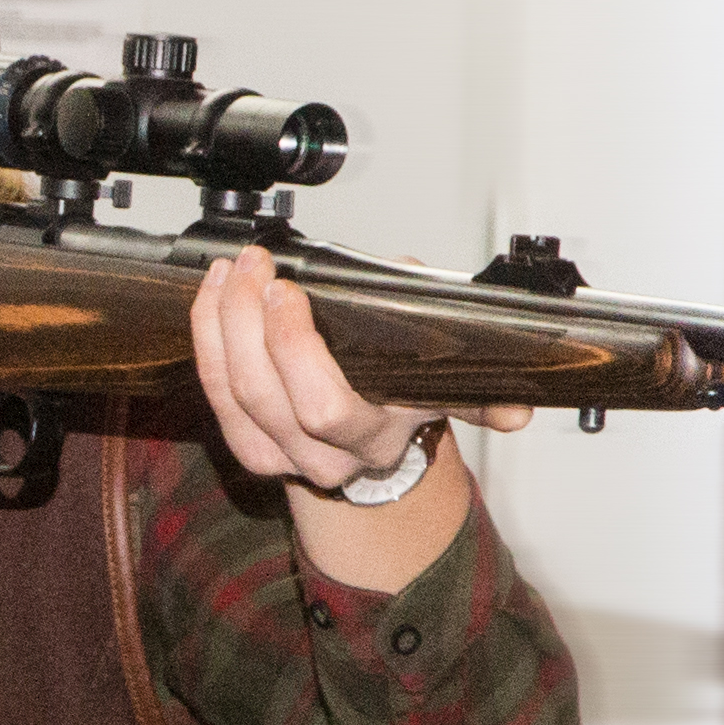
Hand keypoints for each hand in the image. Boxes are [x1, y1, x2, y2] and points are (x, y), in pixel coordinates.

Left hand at [184, 248, 530, 494]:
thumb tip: (517, 412)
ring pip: (232, 396)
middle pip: (266, 397)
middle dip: (249, 322)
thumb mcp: (449, 381)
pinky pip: (213, 396)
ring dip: (221, 325)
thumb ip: (481, 392)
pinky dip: (206, 341)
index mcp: (376, 438)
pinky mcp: (247, 446)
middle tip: (255, 268)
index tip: (291, 289)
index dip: (295, 349)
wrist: (378, 441)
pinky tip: (211, 297)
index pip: (324, 408)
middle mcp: (323, 456)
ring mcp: (279, 456)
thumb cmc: (406, 388)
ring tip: (230, 272)